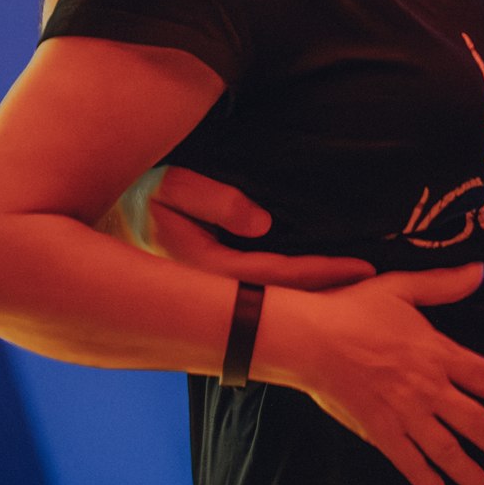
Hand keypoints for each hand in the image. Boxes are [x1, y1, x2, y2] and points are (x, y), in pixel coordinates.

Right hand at [114, 165, 375, 292]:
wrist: (100, 208)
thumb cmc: (139, 188)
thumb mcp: (170, 184)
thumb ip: (212, 199)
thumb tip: (261, 222)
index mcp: (203, 268)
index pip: (275, 277)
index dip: (321, 274)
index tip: (365, 270)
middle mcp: (211, 287)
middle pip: (282, 299)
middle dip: (330, 297)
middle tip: (383, 295)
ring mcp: (213, 287)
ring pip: (276, 298)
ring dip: (318, 297)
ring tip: (365, 295)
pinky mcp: (216, 278)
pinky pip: (266, 287)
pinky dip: (299, 288)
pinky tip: (326, 288)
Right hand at [265, 265, 483, 484]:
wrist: (311, 338)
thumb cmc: (354, 309)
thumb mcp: (401, 288)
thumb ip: (443, 284)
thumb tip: (480, 270)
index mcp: (437, 352)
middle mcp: (426, 387)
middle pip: (474, 422)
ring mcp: (402, 411)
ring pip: (444, 448)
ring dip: (468, 470)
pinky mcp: (377, 428)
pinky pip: (406, 459)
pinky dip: (423, 476)